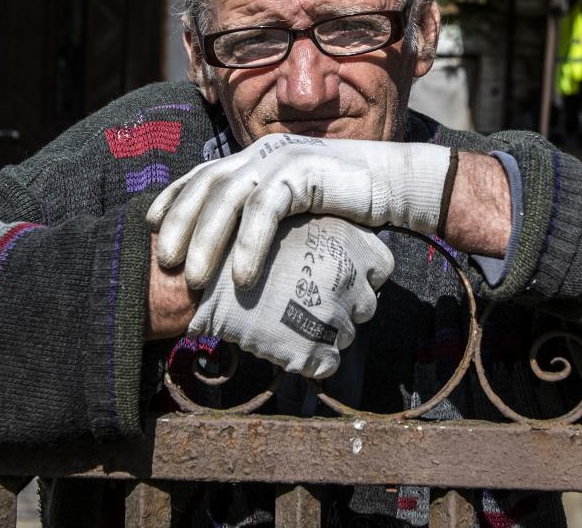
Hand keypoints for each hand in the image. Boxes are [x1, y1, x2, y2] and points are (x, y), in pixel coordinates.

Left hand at [149, 135, 450, 287]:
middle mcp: (263, 152)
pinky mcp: (304, 171)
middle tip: (163, 262)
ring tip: (192, 279)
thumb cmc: (347, 203)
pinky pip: (265, 209)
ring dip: (205, 240)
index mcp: (257, 157)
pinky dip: (248, 244)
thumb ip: (268, 217)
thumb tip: (237, 257)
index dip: (173, 198)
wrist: (396, 184)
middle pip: (206, 184)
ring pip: (229, 197)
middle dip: (178, 223)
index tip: (150, 227)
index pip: (204, 173)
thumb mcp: (298, 208)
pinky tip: (240, 276)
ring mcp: (282, 158)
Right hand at [187, 215, 394, 378]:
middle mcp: (351, 278)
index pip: (382, 265)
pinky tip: (284, 340)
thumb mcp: (287, 218)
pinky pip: (327, 364)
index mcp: (350, 241)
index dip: (358, 271)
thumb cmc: (238, 242)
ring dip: (323, 330)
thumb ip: (323, 232)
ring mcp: (335, 316)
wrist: (199, 272)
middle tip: (304, 296)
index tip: (331, 271)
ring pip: (345, 334)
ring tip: (286, 315)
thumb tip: (340, 249)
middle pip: (367, 303)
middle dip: (342, 304)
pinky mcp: (315, 350)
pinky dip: (310, 359)